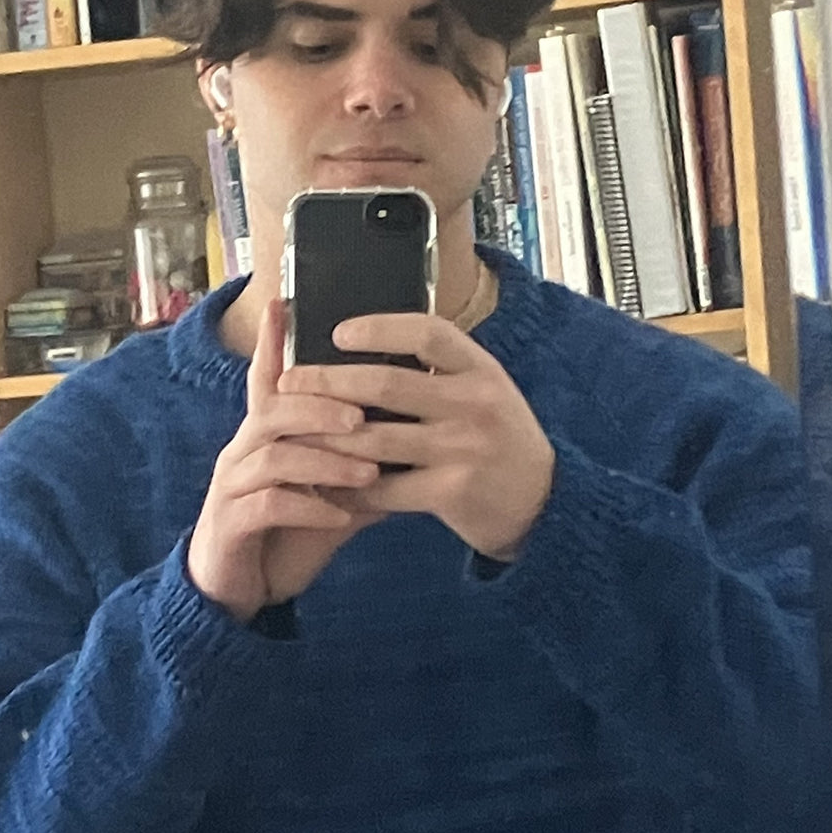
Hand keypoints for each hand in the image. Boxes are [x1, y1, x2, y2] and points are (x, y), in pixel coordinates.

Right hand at [187, 300, 381, 622]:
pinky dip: (309, 506)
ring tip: (368, 471)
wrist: (240, 591)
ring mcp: (233, 486)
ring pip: (275, 454)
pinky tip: (340, 515)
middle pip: (276, 408)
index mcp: (264, 436)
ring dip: (326, 459)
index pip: (266, 379)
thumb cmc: (285, 536)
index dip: (273, 343)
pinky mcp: (232, 523)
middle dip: (323, 407)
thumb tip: (412, 449)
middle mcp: (243, 451)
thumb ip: (358, 470)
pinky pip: (270, 504)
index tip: (284, 303)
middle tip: (367, 415)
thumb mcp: (328, 497)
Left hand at [278, 314, 554, 560]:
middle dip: (327, 381)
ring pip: (375, 438)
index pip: (428, 332)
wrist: (542, 505)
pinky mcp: (451, 492)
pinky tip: (323, 484)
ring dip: (326, 437)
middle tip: (289, 382)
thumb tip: (366, 351)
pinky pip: (384, 488)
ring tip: (292, 433)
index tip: (339, 332)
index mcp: (481, 370)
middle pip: (386, 383)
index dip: (380, 327)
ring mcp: (463, 449)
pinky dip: (348, 488)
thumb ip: (440, 373)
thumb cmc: (499, 442)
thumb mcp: (485, 393)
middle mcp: (475, 404)